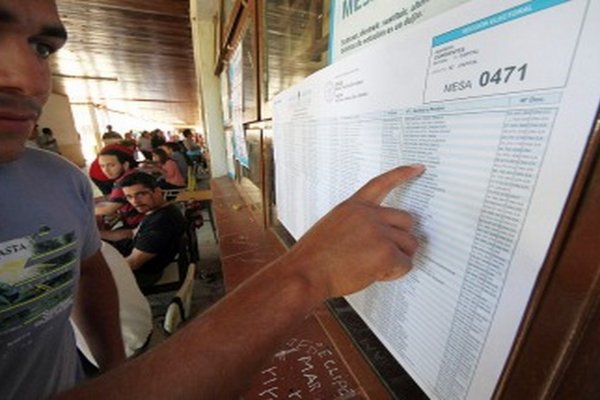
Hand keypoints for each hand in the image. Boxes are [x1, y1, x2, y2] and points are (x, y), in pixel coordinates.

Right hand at [287, 164, 424, 298]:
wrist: (306, 274)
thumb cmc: (314, 257)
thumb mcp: (332, 227)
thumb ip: (356, 224)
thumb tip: (376, 235)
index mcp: (353, 207)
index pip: (381, 183)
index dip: (402, 174)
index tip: (417, 168)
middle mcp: (368, 215)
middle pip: (406, 220)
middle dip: (401, 239)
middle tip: (386, 254)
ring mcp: (379, 232)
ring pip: (409, 244)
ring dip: (398, 258)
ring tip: (374, 267)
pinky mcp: (386, 252)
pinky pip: (405, 264)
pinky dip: (394, 273)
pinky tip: (375, 274)